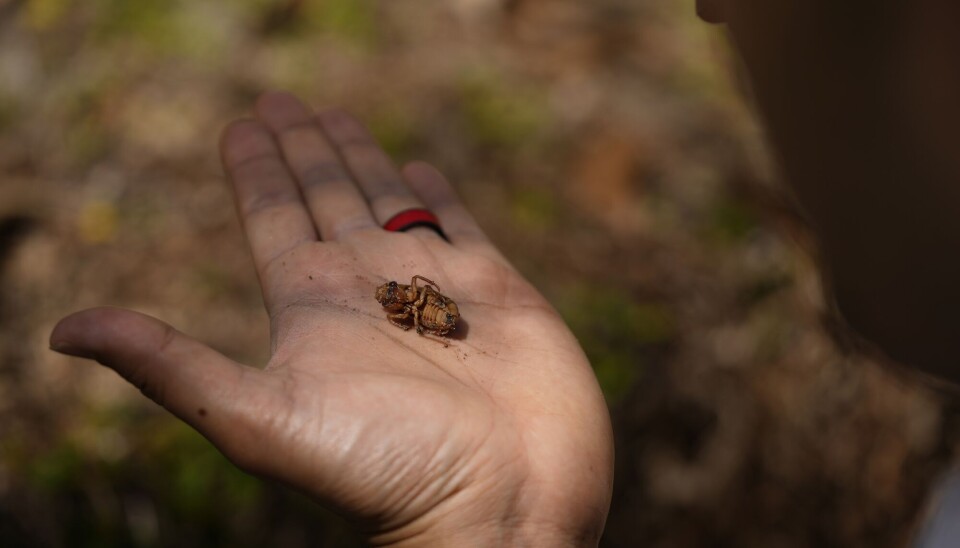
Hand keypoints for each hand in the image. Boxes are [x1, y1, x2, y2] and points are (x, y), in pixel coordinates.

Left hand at [50, 92, 613, 545]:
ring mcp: (435, 286)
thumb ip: (173, 368)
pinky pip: (460, 225)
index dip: (254, 172)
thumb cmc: (390, 470)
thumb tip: (62, 331)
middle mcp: (369, 290)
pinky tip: (419, 170)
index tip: (239, 124)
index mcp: (313, 309)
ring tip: (335, 117)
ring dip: (361, 159)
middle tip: (280, 102)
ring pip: (388, 202)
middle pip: (324, 198)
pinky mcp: (497, 288)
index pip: (273, 218)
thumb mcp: (263, 419)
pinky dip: (439, 195)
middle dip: (302, 150)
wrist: (505, 501)